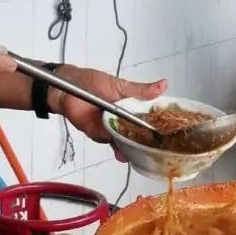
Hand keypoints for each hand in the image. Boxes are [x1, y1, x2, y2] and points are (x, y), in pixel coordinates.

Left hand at [50, 67, 166, 150]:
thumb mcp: (120, 85)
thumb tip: (163, 85)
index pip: (148, 118)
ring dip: (132, 147)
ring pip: (125, 140)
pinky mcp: (98, 134)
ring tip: (142, 152)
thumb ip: (140, 90)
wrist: (65, 88)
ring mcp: (110, 127)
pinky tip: (123, 149)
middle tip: (158, 149)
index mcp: (130, 106)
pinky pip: (109, 141)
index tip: (170, 133)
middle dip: (147, 142)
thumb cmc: (91, 82)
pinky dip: (115, 146)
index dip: (157, 126)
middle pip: (138, 133)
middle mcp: (122, 119)